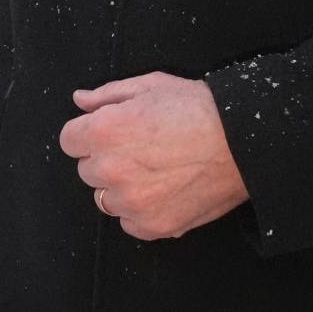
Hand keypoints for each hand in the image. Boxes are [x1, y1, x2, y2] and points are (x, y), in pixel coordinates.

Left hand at [57, 71, 249, 241]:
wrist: (243, 142)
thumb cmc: (198, 109)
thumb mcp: (150, 85)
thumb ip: (107, 95)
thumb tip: (79, 101)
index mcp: (104, 132)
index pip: (69, 141)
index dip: (89, 133)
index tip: (109, 132)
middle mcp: (111, 170)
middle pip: (87, 170)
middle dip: (106, 159)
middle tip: (140, 148)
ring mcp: (132, 202)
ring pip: (106, 199)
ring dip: (121, 187)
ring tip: (154, 170)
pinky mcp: (153, 226)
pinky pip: (130, 223)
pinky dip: (141, 211)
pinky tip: (164, 191)